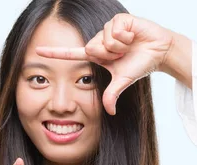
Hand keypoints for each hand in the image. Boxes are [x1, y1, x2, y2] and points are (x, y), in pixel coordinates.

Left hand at [35, 13, 174, 114]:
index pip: (70, 54)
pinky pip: (115, 29)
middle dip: (108, 55)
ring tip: (128, 45)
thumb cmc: (139, 64)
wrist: (159, 51)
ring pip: (103, 39)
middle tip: (121, 55)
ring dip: (118, 46)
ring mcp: (108, 29)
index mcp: (95, 54)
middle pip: (91, 48)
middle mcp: (98, 41)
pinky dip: (126, 36)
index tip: (37, 51)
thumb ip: (112, 94)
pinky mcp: (119, 19)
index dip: (54, 52)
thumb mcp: (122, 81)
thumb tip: (110, 112)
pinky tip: (133, 35)